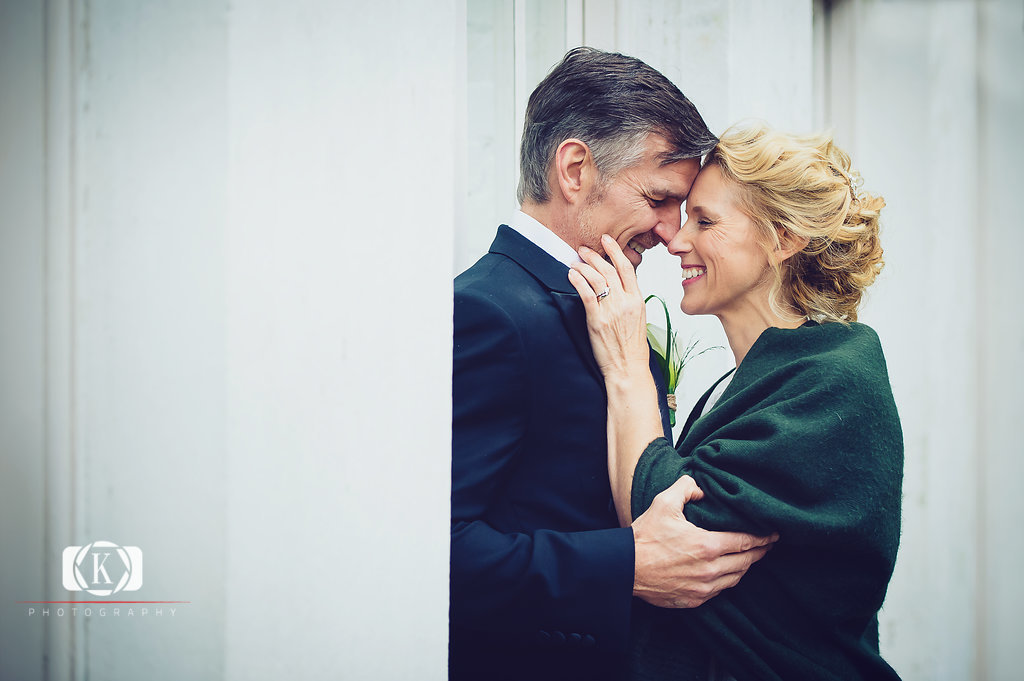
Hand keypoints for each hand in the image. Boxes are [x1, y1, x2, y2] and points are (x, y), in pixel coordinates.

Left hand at [567, 234, 649, 378]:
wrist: (628, 368)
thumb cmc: (632, 347)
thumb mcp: (638, 318)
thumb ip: (629, 300)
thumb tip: (619, 285)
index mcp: (637, 300)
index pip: (627, 268)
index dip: (615, 251)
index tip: (606, 240)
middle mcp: (625, 302)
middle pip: (609, 270)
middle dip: (595, 256)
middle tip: (584, 249)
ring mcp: (611, 311)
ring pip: (597, 279)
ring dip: (583, 267)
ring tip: (575, 261)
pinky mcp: (597, 321)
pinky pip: (586, 295)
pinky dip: (578, 282)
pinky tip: (572, 275)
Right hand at [631, 475, 776, 607]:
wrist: (625, 568)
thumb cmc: (644, 536)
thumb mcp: (664, 503)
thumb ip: (686, 487)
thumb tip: (700, 486)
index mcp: (707, 545)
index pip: (745, 542)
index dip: (762, 538)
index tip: (774, 534)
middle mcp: (710, 570)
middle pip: (746, 562)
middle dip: (759, 552)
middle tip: (768, 545)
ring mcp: (703, 588)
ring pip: (735, 578)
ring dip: (745, 567)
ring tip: (750, 558)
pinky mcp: (694, 600)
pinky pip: (720, 591)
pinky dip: (728, 580)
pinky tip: (728, 572)